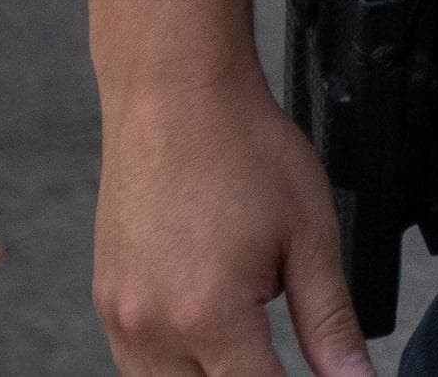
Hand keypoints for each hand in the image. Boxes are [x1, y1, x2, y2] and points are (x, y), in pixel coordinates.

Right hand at [92, 64, 375, 375]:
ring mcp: (120, 314)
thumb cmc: (239, 143)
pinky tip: (208, 338)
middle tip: (280, 353)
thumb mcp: (309, 233)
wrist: (173, 88)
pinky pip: (137, 365)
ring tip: (249, 347)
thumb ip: (331, 323)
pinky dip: (175, 367)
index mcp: (209, 316)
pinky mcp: (105, 297)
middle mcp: (152, 326)